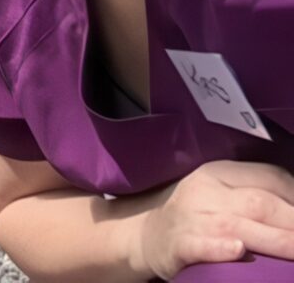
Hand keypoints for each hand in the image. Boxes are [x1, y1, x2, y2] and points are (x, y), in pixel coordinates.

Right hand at [136, 160, 293, 279]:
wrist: (145, 232)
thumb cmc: (194, 213)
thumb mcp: (220, 192)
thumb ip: (254, 192)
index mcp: (219, 172)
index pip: (269, 177)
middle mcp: (207, 191)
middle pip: (261, 203)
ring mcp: (192, 217)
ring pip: (239, 226)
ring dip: (277, 241)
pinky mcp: (180, 244)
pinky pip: (202, 244)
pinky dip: (221, 248)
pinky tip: (237, 250)